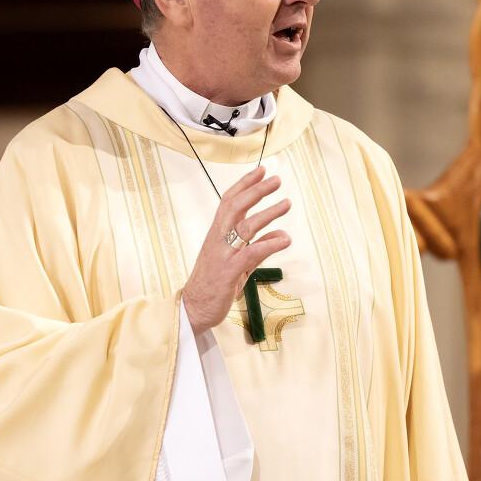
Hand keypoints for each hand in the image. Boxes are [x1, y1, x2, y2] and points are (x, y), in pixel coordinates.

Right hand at [179, 166, 291, 333]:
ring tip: (286, 203)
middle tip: (276, 180)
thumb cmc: (214, 284)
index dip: (244, 185)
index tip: (261, 171)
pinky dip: (269, 243)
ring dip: (268, 213)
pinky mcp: (229, 272)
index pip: (228, 202)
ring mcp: (223, 255)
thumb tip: (279, 234)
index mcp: (217, 235)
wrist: (194, 309)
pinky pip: (251, 253)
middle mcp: (218, 240)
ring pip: (244, 227)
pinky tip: (285, 239)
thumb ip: (258, 247)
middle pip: (235, 207)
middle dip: (256, 191)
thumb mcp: (239, 263)